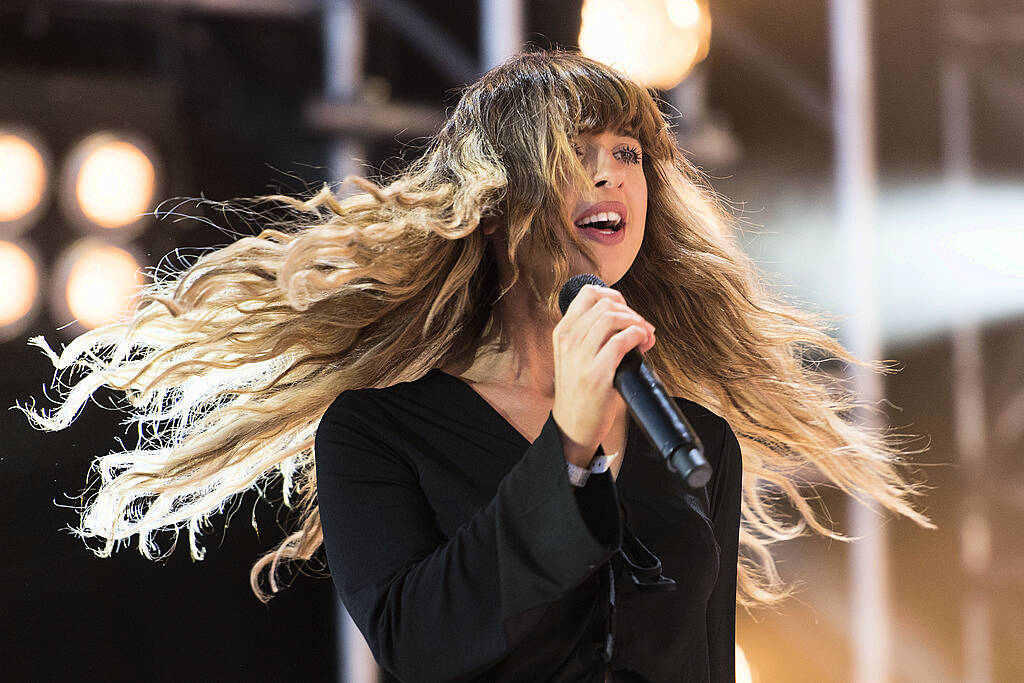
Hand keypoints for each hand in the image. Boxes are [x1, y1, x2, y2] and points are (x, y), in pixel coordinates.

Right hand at [551, 284, 655, 466]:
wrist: (572, 426)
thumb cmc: (580, 391)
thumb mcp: (576, 356)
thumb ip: (595, 335)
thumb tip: (636, 322)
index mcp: (563, 332)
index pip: (588, 293)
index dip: (614, 296)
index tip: (626, 312)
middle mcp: (568, 340)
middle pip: (605, 303)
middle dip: (631, 312)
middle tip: (642, 329)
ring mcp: (580, 357)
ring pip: (612, 317)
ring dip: (637, 323)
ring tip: (645, 338)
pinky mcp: (596, 374)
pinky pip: (621, 341)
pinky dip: (637, 338)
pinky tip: (642, 346)